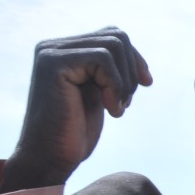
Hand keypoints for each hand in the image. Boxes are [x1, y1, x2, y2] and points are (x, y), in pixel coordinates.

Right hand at [2, 28, 151, 192]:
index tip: (144, 85)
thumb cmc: (74, 133)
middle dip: (132, 70)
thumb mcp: (97, 94)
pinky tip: (112, 110)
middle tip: (126, 102)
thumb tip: (134, 56)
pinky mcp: (54, 63)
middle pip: (116, 36)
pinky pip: (103, 59)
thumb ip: (107, 72)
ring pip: (113, 45)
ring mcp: (51, 52)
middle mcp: (53, 46)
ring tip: (117, 107)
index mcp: (64, 51)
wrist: (50, 158)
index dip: (134, 59)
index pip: (112, 36)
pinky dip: (116, 85)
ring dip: (125, 81)